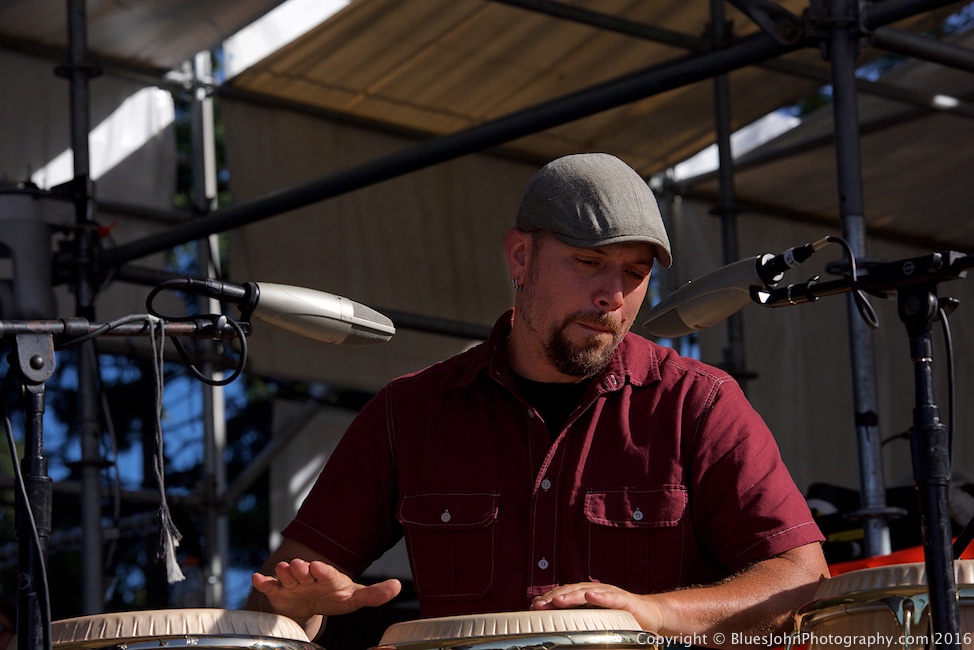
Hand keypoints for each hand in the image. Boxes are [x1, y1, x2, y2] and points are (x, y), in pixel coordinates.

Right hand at [251, 558, 400, 620]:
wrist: (308, 601)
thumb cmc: (334, 596)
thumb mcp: (354, 598)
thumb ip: (374, 594)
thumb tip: (398, 587)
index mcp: (328, 577)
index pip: (327, 573)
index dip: (323, 570)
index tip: (319, 566)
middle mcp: (309, 576)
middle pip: (305, 571)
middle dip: (302, 569)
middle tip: (299, 566)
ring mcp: (293, 583)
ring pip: (287, 576)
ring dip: (284, 573)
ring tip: (283, 570)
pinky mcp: (279, 591)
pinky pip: (270, 586)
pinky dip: (263, 582)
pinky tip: (257, 578)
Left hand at [530, 582, 663, 632]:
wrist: (649, 614)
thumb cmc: (619, 616)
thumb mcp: (595, 616)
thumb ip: (577, 615)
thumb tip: (552, 619)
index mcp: (585, 594)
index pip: (563, 594)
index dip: (548, 599)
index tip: (532, 607)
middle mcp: (595, 590)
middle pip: (570, 591)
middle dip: (553, 597)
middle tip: (539, 605)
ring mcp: (609, 593)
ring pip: (586, 593)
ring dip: (571, 596)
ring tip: (557, 601)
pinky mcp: (624, 600)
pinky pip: (611, 598)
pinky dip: (600, 597)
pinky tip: (592, 596)